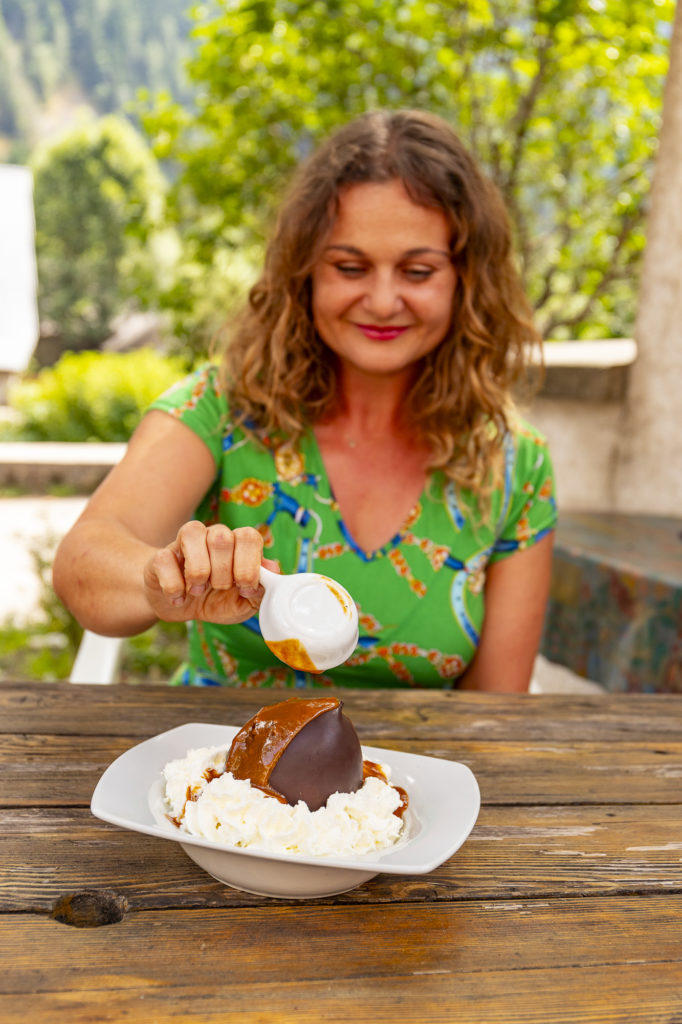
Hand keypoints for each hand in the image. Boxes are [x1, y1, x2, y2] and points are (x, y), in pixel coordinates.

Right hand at [143, 522, 278, 623]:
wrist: (180, 606)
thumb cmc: (216, 600)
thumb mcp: (244, 602)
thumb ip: (262, 588)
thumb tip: (272, 569)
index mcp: (237, 544)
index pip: (249, 536)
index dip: (249, 564)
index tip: (245, 588)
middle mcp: (213, 536)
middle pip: (222, 537)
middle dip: (223, 573)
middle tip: (219, 588)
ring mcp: (185, 542)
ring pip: (194, 535)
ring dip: (198, 573)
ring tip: (198, 591)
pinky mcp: (161, 555)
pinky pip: (166, 559)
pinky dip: (174, 587)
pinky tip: (178, 598)